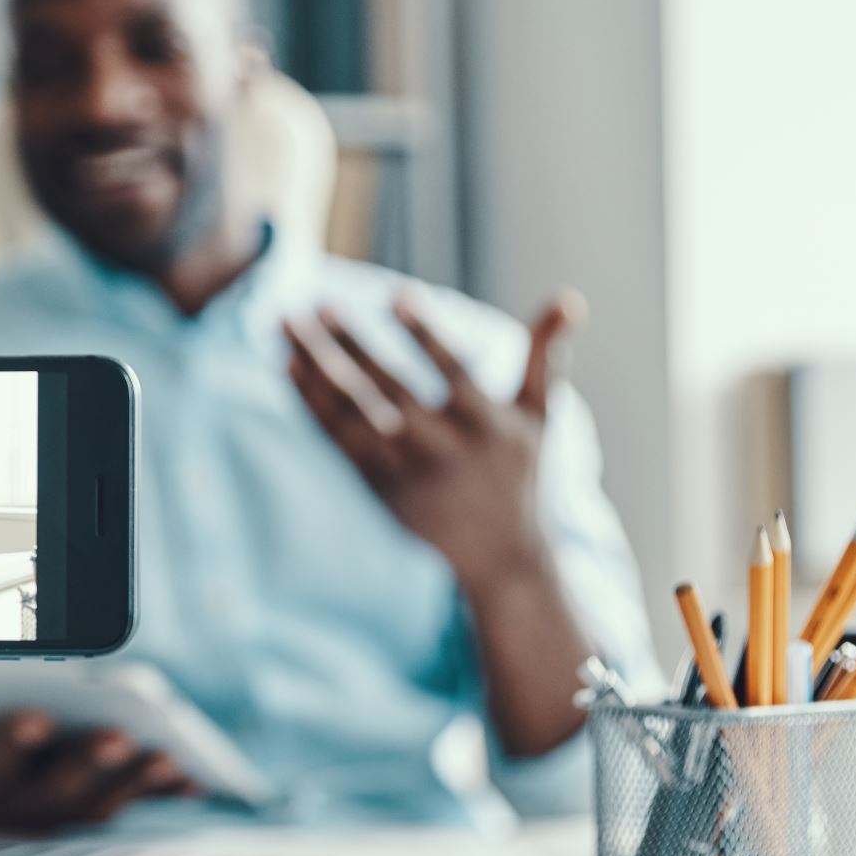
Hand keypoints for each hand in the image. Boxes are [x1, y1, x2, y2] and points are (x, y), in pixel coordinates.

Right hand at [0, 703, 195, 831]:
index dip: (14, 742)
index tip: (38, 719)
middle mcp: (18, 805)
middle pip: (56, 785)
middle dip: (88, 763)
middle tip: (116, 738)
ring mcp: (55, 814)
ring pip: (98, 800)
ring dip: (133, 782)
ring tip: (166, 759)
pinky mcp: (84, 816)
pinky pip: (126, 808)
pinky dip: (159, 797)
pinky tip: (193, 781)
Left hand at [283, 289, 583, 589]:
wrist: (501, 560)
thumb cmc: (520, 477)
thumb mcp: (539, 418)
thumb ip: (545, 356)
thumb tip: (569, 297)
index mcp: (485, 425)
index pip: (451, 370)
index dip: (425, 333)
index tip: (397, 295)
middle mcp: (443, 449)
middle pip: (388, 389)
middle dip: (350, 345)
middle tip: (318, 304)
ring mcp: (406, 473)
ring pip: (352, 414)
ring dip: (316, 368)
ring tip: (285, 323)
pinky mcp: (378, 490)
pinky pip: (336, 441)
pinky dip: (310, 404)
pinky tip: (287, 366)